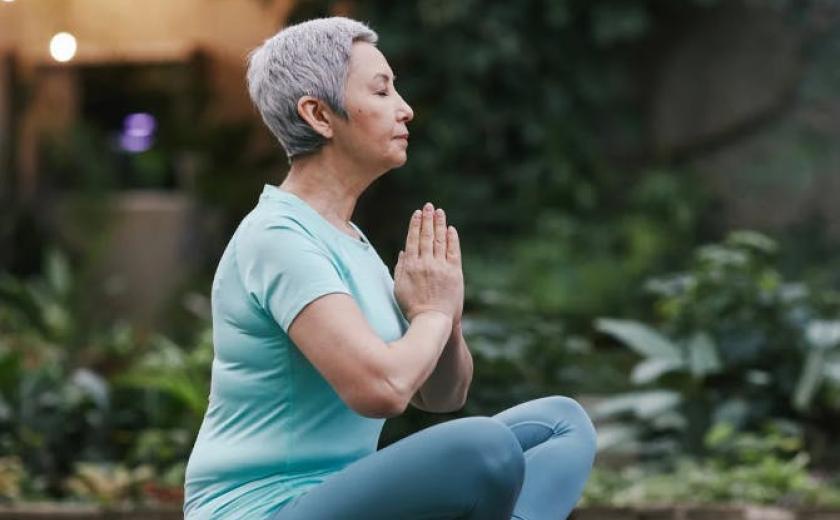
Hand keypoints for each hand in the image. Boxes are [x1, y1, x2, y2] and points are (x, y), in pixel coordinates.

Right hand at [394, 202, 463, 322]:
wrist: (432, 320)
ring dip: (440, 224)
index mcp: (410, 266)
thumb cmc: (412, 306)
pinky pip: (453, 251)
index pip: (413, 239)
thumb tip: (404, 251)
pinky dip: (452, 239)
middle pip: (426, 236)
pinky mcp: (454, 273)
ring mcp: (441, 267)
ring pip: (440, 241)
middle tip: (429, 206)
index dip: (415, 224)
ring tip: (439, 212)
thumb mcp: (399, 287)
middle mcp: (425, 263)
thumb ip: (400, 267)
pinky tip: (451, 229)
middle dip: (428, 219)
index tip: (418, 213)